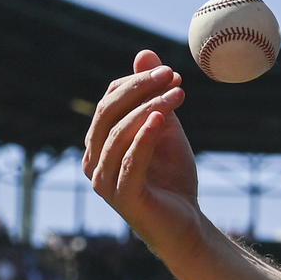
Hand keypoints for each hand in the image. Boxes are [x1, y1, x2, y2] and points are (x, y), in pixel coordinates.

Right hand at [81, 50, 203, 274]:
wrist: (186, 226)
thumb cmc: (172, 178)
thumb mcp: (165, 130)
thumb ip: (154, 96)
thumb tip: (144, 53)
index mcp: (99, 145)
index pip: (108, 102)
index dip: (136, 83)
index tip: (170, 72)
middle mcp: (94, 162)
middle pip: (107, 114)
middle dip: (139, 90)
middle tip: (170, 75)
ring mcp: (104, 182)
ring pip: (118, 135)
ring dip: (149, 109)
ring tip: (177, 95)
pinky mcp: (124, 198)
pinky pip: (129, 162)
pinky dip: (143, 138)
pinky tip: (160, 119)